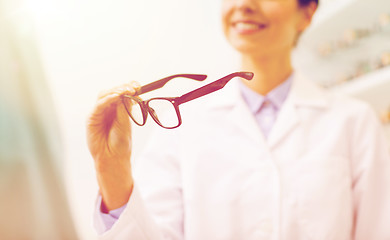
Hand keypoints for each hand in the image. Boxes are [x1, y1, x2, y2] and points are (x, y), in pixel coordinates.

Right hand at [87, 82, 139, 210]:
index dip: (128, 87)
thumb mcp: (126, 123)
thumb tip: (126, 93)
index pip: (121, 93)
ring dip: (115, 91)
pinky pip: (99, 105)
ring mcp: (99, 113)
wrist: (113, 158)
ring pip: (104, 95)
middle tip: (133, 88)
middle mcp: (107, 109)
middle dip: (123, 87)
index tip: (138, 86)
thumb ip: (124, 108)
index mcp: (118, 109)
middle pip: (112, 91)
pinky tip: (116, 97)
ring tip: (125, 91)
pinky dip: (108, 99)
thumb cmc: (120, 143)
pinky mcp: (91, 118)